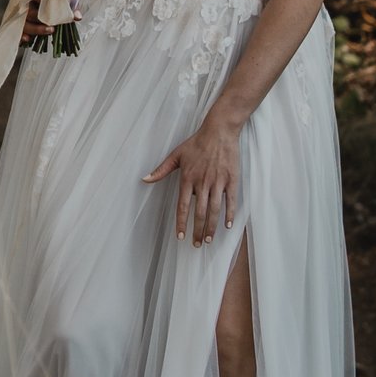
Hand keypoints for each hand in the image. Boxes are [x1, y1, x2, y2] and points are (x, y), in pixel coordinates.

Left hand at [146, 111, 240, 245]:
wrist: (219, 131)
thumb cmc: (196, 143)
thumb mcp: (176, 155)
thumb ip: (161, 170)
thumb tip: (144, 179)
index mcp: (187, 178)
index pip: (183, 206)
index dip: (181, 223)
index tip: (180, 237)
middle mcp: (202, 183)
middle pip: (199, 212)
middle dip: (196, 231)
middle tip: (195, 245)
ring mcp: (218, 182)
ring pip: (214, 210)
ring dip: (211, 227)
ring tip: (208, 240)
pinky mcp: (231, 180)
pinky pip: (230, 201)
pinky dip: (229, 214)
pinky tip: (227, 226)